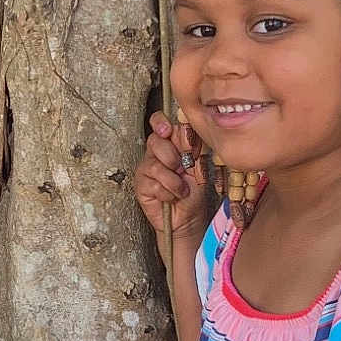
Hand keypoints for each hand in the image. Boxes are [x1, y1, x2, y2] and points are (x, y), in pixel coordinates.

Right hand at [134, 113, 206, 267]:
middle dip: (172, 156)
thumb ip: (193, 147)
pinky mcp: (141, 186)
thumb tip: (187, 131)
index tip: (167, 130)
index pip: (159, 122)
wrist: (189, 218)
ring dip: (173, 181)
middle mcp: (156, 153)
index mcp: (170, 143)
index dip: (161, 123)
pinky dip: (168, 193)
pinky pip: (153, 184)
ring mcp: (146, 169)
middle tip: (182, 169)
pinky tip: (171, 198)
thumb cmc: (194, 192)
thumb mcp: (199, 166)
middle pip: (155, 141)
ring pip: (155, 165)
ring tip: (181, 190)